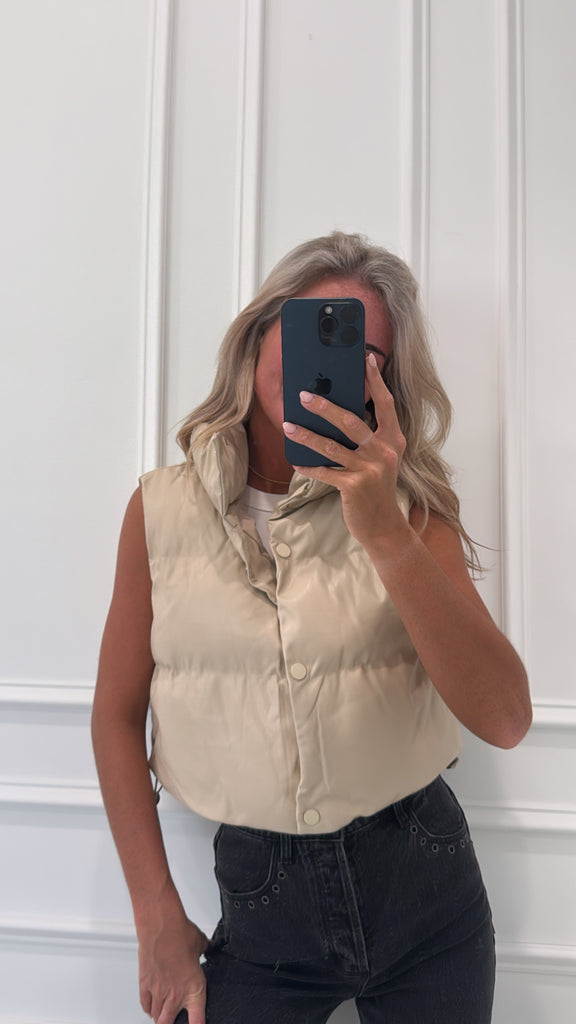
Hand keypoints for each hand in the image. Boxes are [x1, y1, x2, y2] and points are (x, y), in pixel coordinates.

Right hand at [138, 912, 211, 1023]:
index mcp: (194, 989)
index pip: (197, 1021)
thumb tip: (211, 945)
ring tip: (162, 1015)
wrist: (161, 927)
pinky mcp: (144, 984)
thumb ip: (207, 948)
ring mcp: (158, 992)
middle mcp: (175, 995)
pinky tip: (150, 1006)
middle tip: (174, 1020)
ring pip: (156, 1016)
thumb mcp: (200, 943)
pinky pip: (145, 1004)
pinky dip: (148, 1007)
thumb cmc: (180, 934)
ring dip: (159, 1016)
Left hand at [283, 353, 407, 551]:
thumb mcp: (380, 459)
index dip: (376, 381)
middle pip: (351, 421)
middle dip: (324, 406)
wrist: (384, 526)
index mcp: (393, 440)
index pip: (385, 404)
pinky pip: (324, 472)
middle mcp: (384, 452)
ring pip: (331, 446)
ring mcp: (370, 470)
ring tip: (288, 426)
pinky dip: (308, 466)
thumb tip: (336, 413)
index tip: (366, 359)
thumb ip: (367, 438)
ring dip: (306, 435)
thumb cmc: (377, 488)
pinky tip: (296, 461)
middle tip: (303, 395)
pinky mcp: (354, 487)